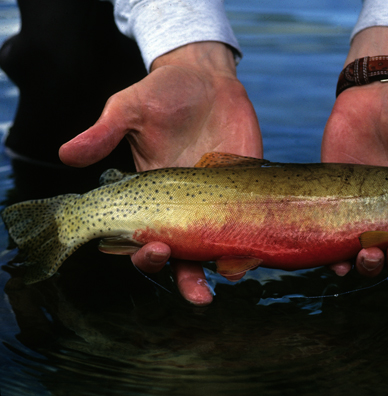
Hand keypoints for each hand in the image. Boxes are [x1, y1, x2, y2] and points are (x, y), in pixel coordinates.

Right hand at [59, 42, 262, 304]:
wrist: (209, 79)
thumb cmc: (165, 92)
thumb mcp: (130, 108)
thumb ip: (104, 132)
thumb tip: (66, 154)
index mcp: (151, 195)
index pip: (143, 239)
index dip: (144, 255)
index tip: (153, 249)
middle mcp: (184, 207)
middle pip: (183, 257)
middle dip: (187, 280)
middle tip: (197, 291)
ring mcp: (217, 202)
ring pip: (218, 248)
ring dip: (224, 269)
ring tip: (232, 276)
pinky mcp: (247, 190)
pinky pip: (250, 224)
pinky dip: (253, 241)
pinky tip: (258, 252)